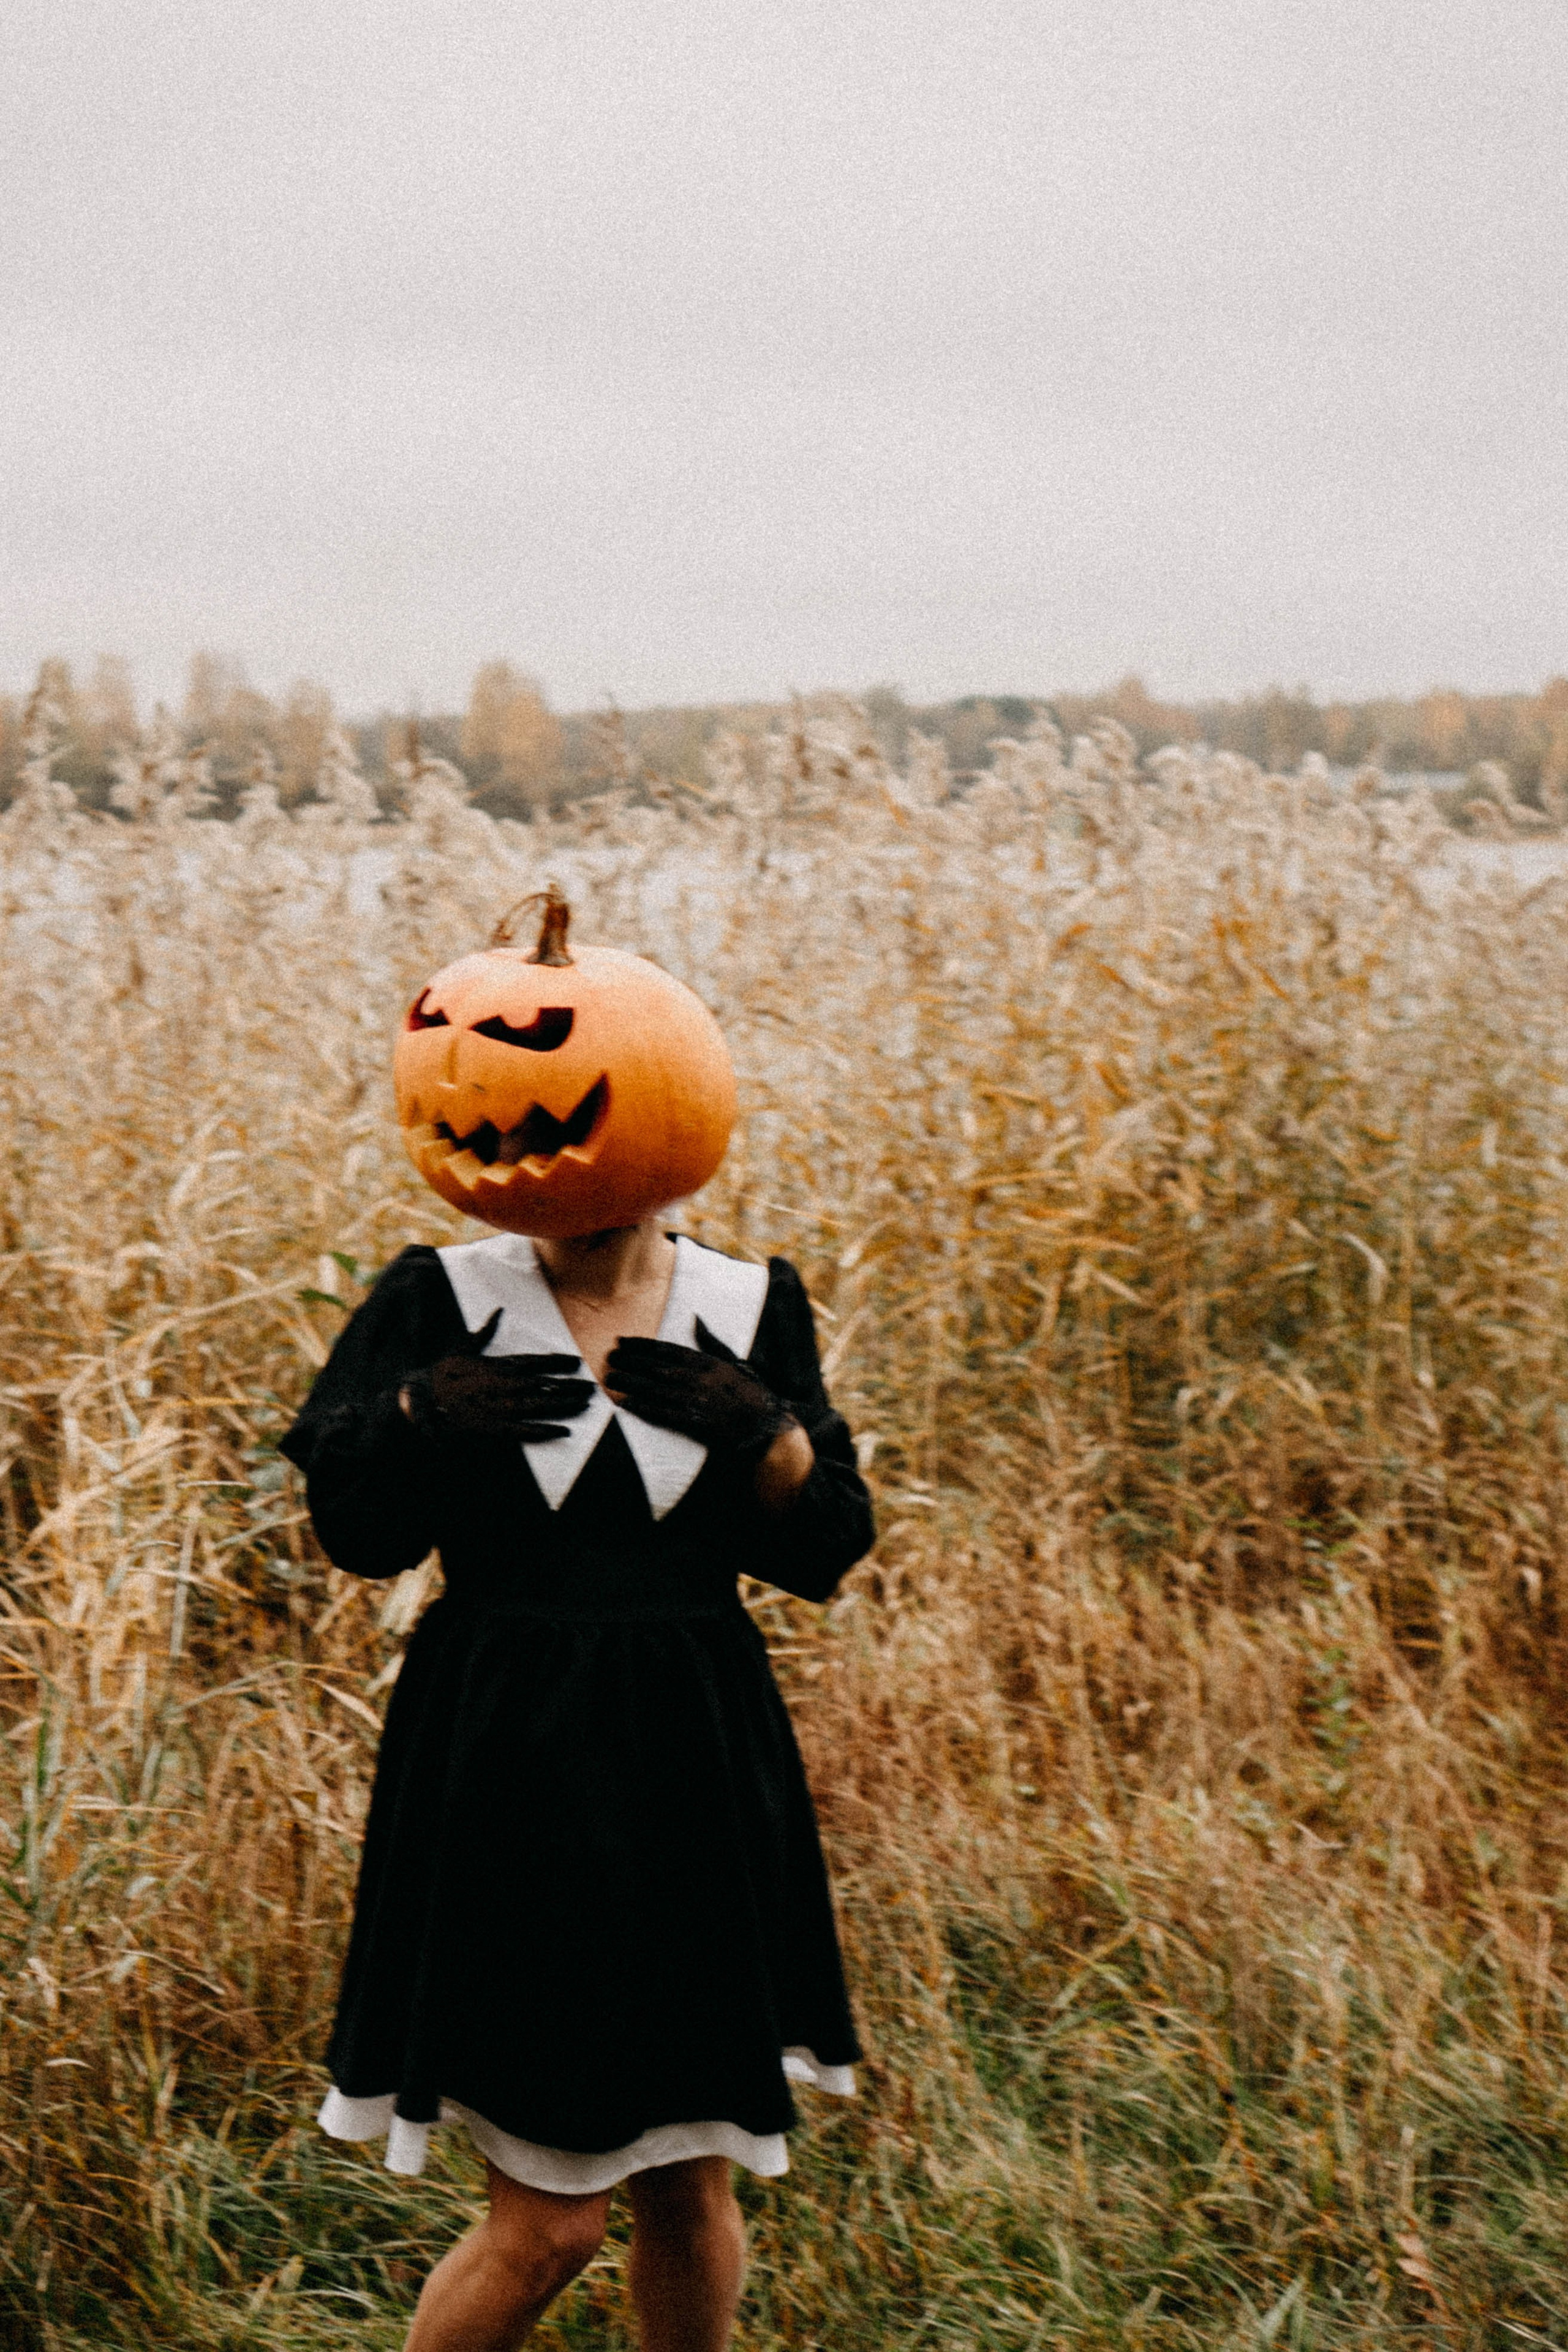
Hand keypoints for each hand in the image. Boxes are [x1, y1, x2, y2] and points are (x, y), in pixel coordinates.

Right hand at [402, 1308, 593, 1440]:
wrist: (417, 1402)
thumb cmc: (439, 1376)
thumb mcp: (461, 1349)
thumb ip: (483, 1332)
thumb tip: (498, 1311)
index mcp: (495, 1365)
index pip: (533, 1361)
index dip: (556, 1362)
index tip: (576, 1362)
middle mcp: (500, 1385)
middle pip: (543, 1384)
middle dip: (568, 1385)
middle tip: (591, 1387)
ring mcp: (497, 1407)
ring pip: (539, 1405)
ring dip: (564, 1405)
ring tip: (585, 1405)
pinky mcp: (491, 1429)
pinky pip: (524, 1430)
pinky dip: (545, 1430)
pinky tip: (563, 1430)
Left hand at [605, 1319, 792, 1461]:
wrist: (765, 1428)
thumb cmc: (751, 1394)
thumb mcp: (734, 1361)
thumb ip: (712, 1342)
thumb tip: (697, 1318)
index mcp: (708, 1362)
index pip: (668, 1350)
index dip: (642, 1345)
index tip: (623, 1341)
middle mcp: (700, 1379)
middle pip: (657, 1367)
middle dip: (630, 1361)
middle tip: (609, 1356)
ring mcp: (697, 1401)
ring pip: (656, 1389)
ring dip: (631, 1383)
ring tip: (610, 1378)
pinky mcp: (695, 1423)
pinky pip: (664, 1413)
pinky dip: (644, 1408)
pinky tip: (626, 1403)